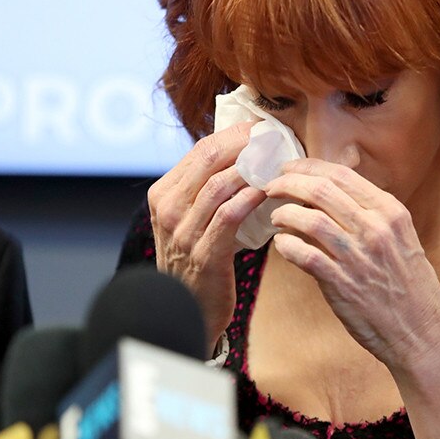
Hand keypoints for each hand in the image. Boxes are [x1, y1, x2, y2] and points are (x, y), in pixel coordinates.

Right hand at [148, 121, 264, 346]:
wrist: (189, 310)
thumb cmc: (200, 260)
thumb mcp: (193, 220)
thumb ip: (208, 190)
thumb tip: (244, 154)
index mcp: (163, 194)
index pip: (200, 151)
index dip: (233, 134)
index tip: (260, 128)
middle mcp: (167, 209)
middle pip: (208, 159)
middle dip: (244, 143)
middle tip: (273, 137)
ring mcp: (182, 232)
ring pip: (218, 185)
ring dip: (251, 169)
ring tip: (276, 160)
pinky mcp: (203, 254)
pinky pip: (228, 216)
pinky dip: (249, 199)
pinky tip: (267, 192)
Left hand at [264, 158, 439, 368]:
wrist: (420, 331)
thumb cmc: (409, 285)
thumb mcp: (401, 237)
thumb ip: (371, 214)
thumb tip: (331, 193)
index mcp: (390, 212)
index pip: (342, 175)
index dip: (309, 166)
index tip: (289, 167)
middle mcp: (376, 229)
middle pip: (321, 190)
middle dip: (288, 183)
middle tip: (271, 186)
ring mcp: (358, 256)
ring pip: (309, 219)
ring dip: (284, 214)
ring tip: (275, 216)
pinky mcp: (342, 283)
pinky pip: (304, 255)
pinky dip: (287, 245)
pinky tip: (282, 245)